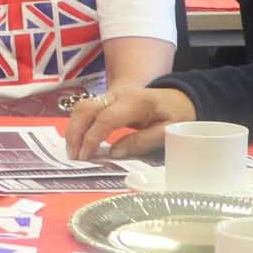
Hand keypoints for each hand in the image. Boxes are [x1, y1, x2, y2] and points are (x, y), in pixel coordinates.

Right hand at [63, 86, 196, 158]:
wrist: (179, 97)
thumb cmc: (176, 115)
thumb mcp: (168, 131)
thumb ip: (142, 142)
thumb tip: (114, 153)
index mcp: (135, 102)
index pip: (105, 118)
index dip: (92, 138)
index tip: (86, 157)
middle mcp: (118, 94)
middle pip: (86, 109)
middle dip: (75, 133)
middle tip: (73, 157)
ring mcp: (110, 95)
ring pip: (81, 107)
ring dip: (73, 129)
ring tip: (73, 152)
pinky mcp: (107, 100)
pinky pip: (86, 110)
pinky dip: (78, 125)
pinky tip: (79, 142)